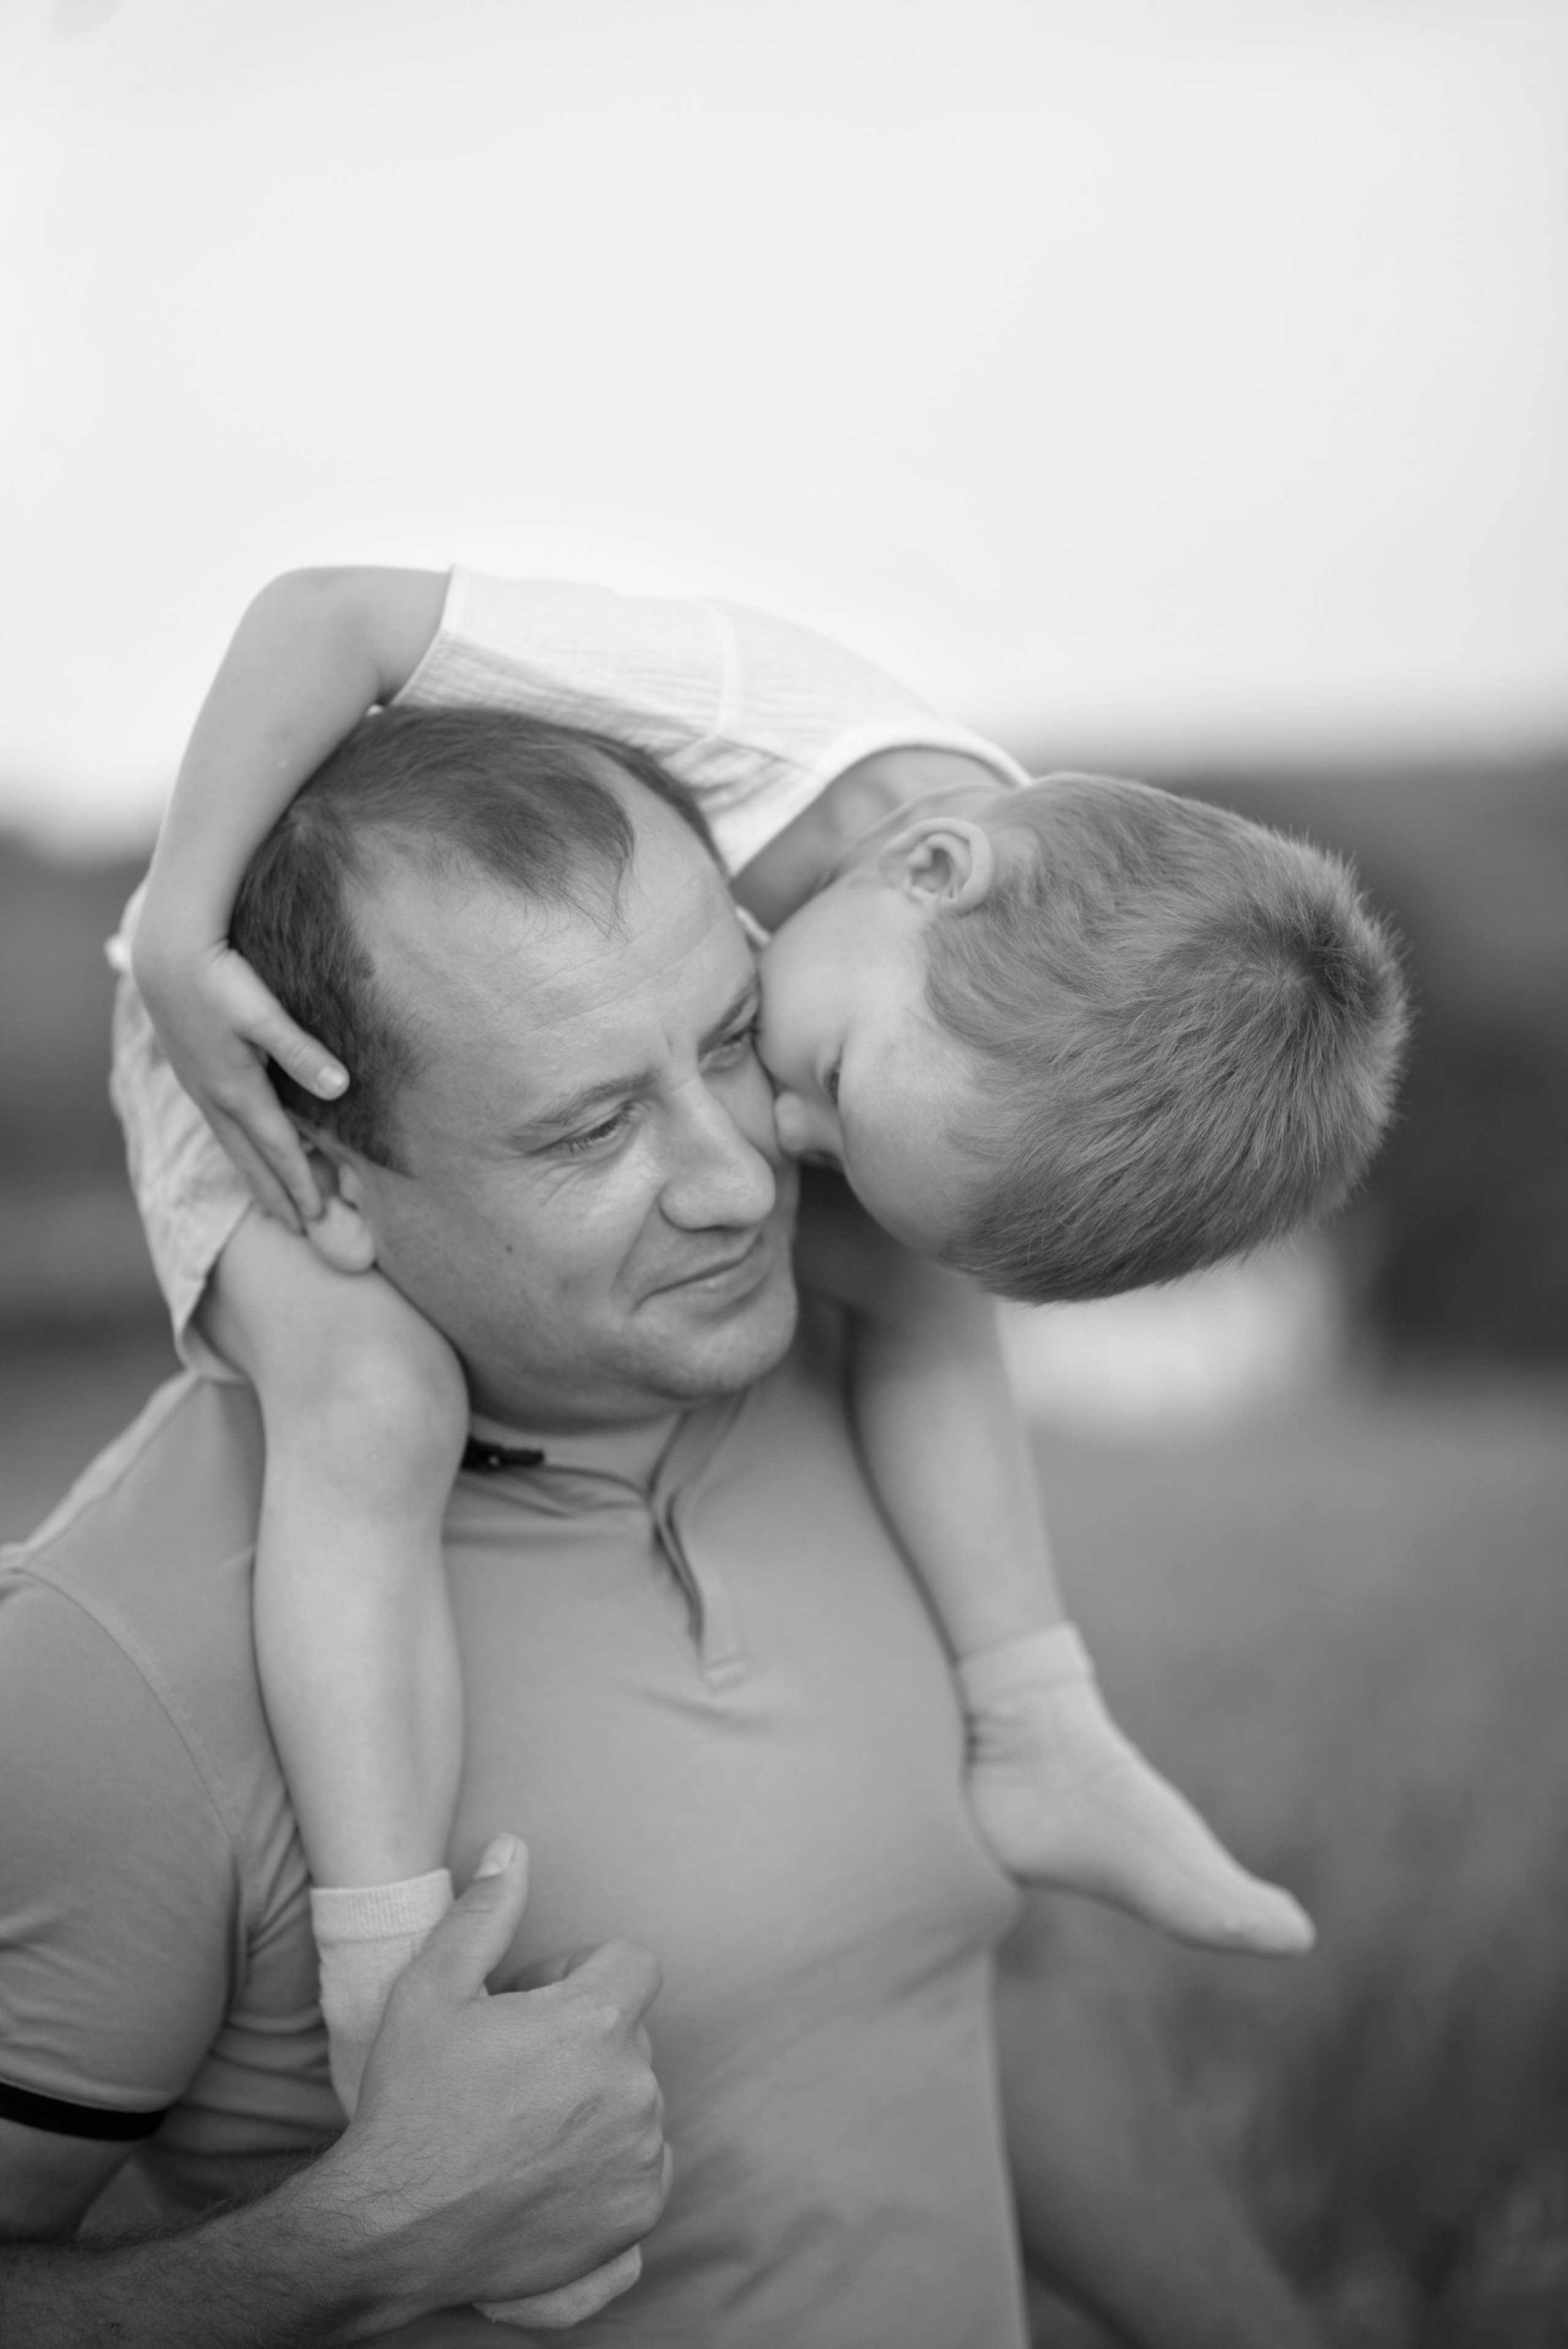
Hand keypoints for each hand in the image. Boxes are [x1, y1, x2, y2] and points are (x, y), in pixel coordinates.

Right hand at [131, 923, 346, 1229]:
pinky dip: (236, 1147)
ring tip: (270, 1203)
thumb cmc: (220, 977)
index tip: (318, 1215)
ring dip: (253, 1175)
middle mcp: (215, 1097)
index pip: (277, 1147)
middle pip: (251, 1158)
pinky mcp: (191, 1071)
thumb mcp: (264, 1013)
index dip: (299, 1182)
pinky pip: (219, 1125)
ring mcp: (199, 1086)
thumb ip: (301, 1052)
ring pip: (231, 1144)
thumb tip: (340, 1088)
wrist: (167, 952)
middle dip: (275, 1193)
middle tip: (298, 1228)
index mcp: (237, 1090)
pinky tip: (242, 1147)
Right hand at [317, 1836, 669, 2329]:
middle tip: (514, 2068)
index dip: (582, 1975)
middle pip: (629, 2034)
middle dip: (583, 2038)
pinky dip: (608, 2163)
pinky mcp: (635, 2216)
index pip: (633, 1964)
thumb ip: (484, 1913)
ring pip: (635, 2101)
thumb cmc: (410, 2104)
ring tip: (524, 2124)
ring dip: (595, 2100)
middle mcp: (632, 2089)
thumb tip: (514, 1848)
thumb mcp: (429, 1991)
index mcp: (594, 2023)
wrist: (390, 2234)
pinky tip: (546, 2172)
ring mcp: (640, 2159)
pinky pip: (644, 2164)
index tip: (533, 2006)